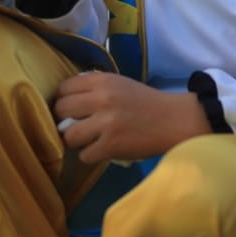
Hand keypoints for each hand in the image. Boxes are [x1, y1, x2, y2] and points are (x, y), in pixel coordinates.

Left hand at [52, 72, 210, 163]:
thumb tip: (63, 99)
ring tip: (88, 140)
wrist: (174, 120)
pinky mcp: (112, 145)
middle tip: (76, 126)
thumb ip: (93, 87)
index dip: (63, 100)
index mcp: (102, 81)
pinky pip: (85, 155)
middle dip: (65, 121)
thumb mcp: (119, 84)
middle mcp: (101, 99)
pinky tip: (102, 150)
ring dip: (76, 141)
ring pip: (69, 136)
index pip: (64, 88)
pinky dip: (91, 156)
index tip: (70, 109)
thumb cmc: (144, 102)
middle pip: (61, 111)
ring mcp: (106, 123)